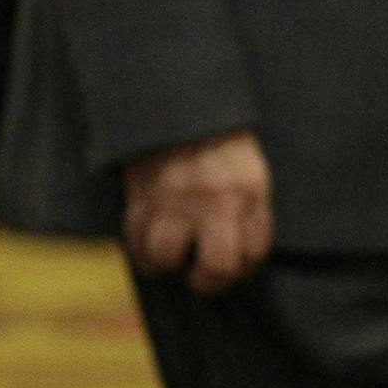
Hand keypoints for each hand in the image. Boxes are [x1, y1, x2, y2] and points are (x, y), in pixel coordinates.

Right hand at [122, 130, 273, 293]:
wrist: (179, 105)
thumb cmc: (221, 143)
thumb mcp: (251, 172)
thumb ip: (250, 213)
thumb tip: (244, 260)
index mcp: (247, 192)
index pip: (253, 253)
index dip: (244, 268)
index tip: (233, 263)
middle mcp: (213, 200)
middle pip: (215, 267)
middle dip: (208, 282)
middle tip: (200, 275)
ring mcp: (174, 200)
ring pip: (165, 258)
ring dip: (167, 264)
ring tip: (172, 254)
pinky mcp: (140, 195)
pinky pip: (134, 242)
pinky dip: (140, 250)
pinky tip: (148, 245)